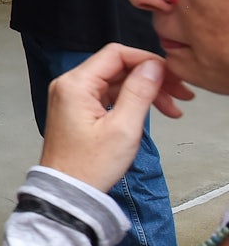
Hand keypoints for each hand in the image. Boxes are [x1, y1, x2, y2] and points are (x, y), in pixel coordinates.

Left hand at [40, 43, 193, 191]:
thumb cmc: (87, 167)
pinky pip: (107, 94)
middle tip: (177, 94)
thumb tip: (153, 66)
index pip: (115, 54)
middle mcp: (69, 85)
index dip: (146, 60)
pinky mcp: (76, 108)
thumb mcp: (122, 128)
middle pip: (116, 67)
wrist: (68, 192)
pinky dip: (129, 100)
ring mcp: (71, 97)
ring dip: (143, 91)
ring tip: (170, 109)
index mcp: (75, 84)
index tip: (170, 75)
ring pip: (114, 81)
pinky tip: (149, 112)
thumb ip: (139, 92)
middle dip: (149, 78)